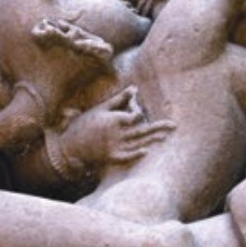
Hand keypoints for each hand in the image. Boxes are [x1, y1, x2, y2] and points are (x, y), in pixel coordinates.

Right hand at [56, 86, 173, 173]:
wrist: (71, 146)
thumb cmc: (86, 124)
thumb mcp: (101, 108)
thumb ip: (119, 99)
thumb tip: (135, 89)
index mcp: (114, 120)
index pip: (135, 115)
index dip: (138, 112)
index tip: (138, 109)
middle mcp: (117, 134)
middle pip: (142, 130)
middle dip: (159, 127)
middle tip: (174, 125)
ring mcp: (115, 147)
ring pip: (138, 142)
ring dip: (153, 140)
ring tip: (167, 137)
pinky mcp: (112, 157)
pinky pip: (127, 156)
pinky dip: (137, 154)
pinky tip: (147, 151)